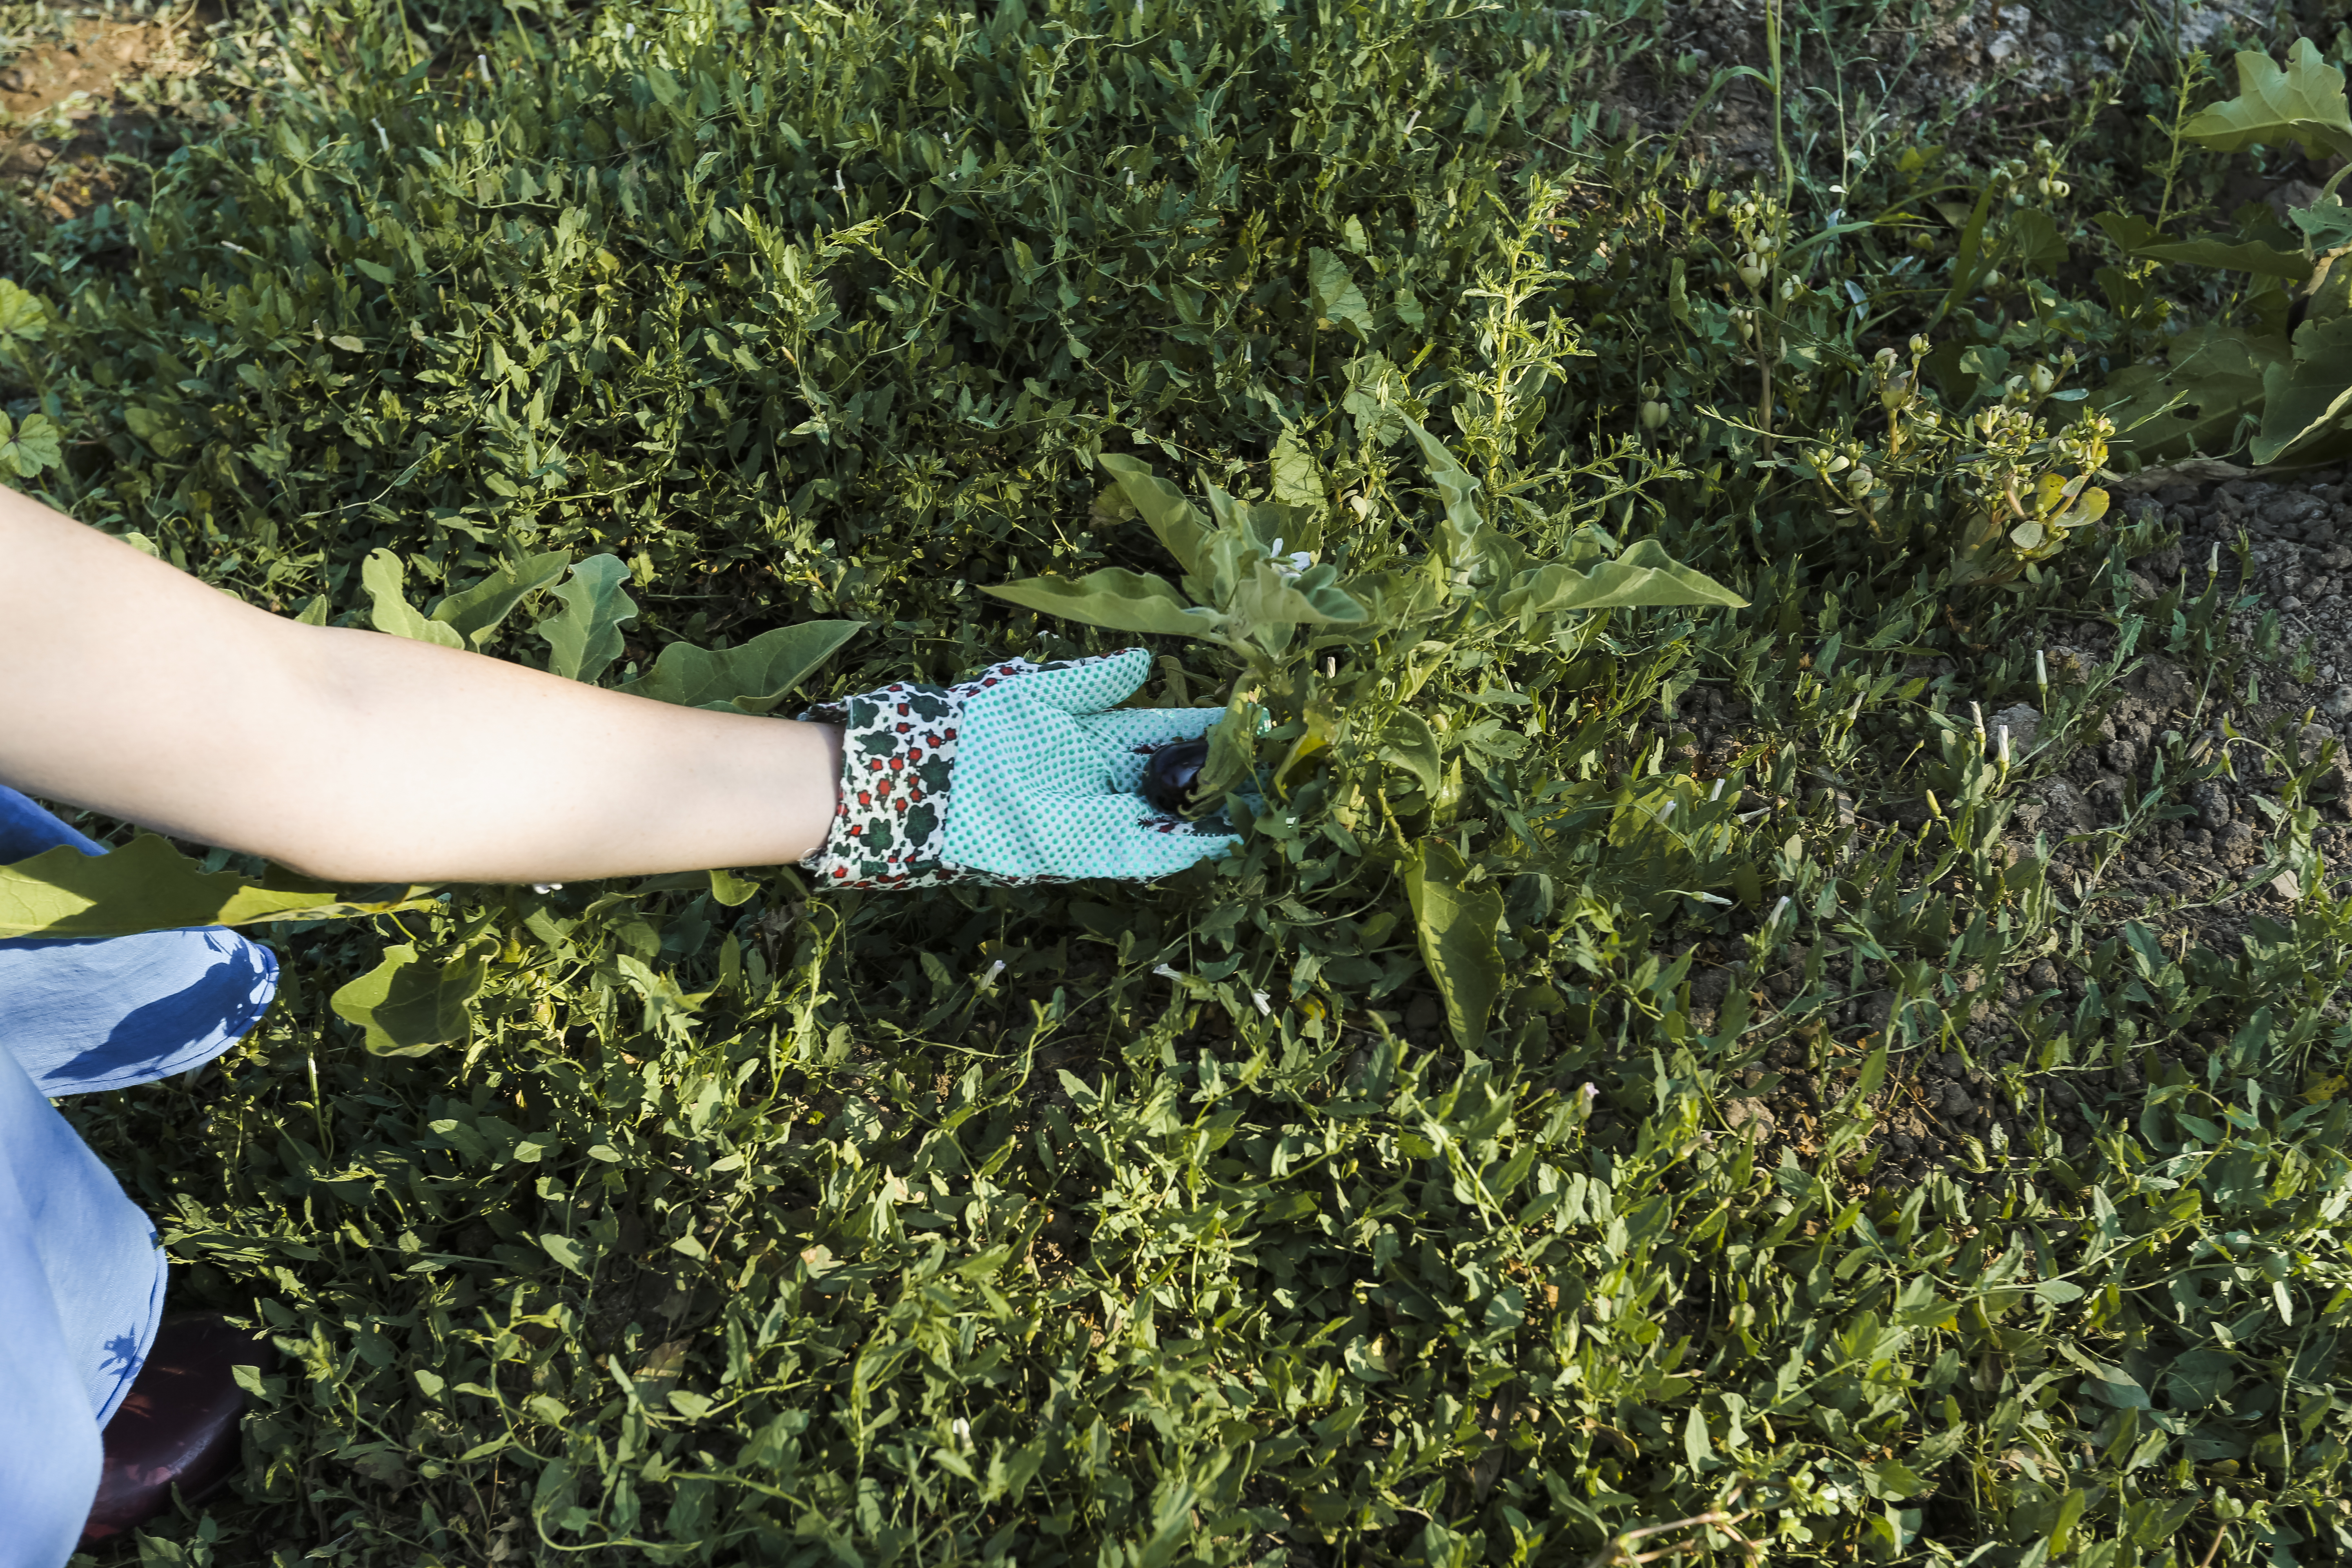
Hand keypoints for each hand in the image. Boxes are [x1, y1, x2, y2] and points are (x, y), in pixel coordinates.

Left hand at [801, 648, 1234, 886]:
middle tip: (1274, 767)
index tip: (1249, 717)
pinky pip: (1140, 852)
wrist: (930, 774)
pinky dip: (1177, 849)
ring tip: (1263, 806)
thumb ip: (1093, 683)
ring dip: (1213, 816)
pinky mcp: (1083, 849)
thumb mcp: (1040, 693)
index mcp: (1098, 737)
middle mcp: (1106, 779)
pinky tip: (1217, 840)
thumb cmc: (978, 725)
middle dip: (1222, 775)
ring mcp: (1098, 816)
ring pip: (1169, 818)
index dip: (1206, 727)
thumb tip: (1143, 660)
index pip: (1166, 730)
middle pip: (1177, 778)